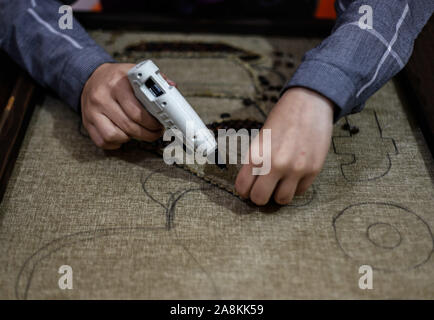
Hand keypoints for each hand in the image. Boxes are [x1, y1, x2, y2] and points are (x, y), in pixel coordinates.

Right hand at [81, 63, 170, 148]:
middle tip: (156, 132)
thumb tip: (172, 88)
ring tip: (139, 132)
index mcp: (117, 83)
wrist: (91, 78)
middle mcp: (102, 97)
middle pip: (129, 125)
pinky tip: (124, 134)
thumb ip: (155, 80)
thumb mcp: (134, 73)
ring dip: (131, 138)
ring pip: (115, 135)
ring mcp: (92, 111)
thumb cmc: (117, 78)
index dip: (152, 122)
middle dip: (148, 133)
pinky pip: (103, 141)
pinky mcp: (87, 123)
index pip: (137, 110)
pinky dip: (117, 142)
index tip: (160, 124)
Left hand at [235, 87, 333, 204]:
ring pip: (282, 200)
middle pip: (260, 199)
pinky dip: (295, 187)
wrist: (309, 103)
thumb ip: (255, 161)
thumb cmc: (282, 119)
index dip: (244, 191)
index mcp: (257, 155)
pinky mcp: (313, 170)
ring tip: (279, 184)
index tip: (248, 189)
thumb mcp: (260, 138)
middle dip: (259, 197)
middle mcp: (275, 164)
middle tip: (262, 190)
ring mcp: (295, 169)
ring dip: (278, 195)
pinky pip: (300, 191)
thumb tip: (250, 184)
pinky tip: (294, 176)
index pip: (243, 188)